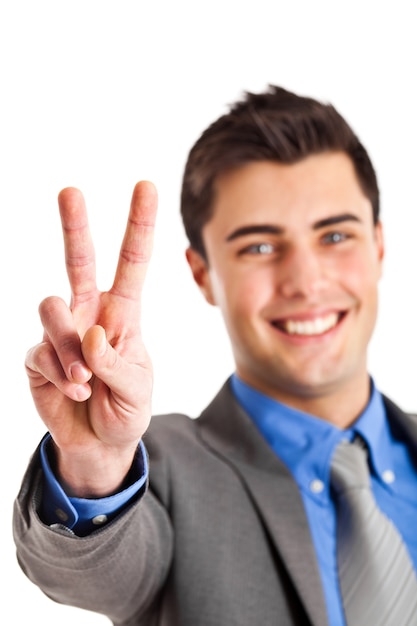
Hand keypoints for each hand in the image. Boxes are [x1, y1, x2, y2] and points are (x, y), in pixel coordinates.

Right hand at [25, 182, 156, 495]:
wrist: (100, 444)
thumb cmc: (126, 408)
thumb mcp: (137, 388)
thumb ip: (116, 361)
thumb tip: (91, 333)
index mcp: (123, 313)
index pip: (132, 263)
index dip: (138, 225)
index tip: (145, 186)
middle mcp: (89, 313)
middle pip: (78, 261)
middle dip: (75, 226)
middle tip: (70, 191)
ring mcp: (60, 332)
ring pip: (52, 308)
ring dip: (69, 346)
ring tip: (87, 379)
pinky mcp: (37, 356)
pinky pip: (41, 351)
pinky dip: (61, 374)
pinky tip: (75, 390)